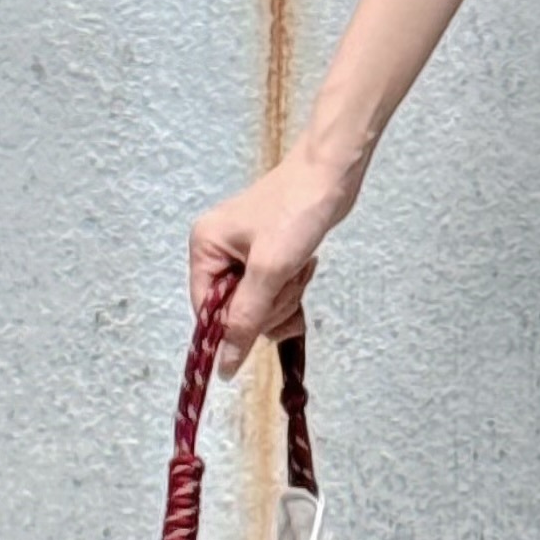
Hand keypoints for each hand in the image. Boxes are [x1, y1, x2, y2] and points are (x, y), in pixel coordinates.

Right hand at [189, 146, 359, 376]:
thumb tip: (224, 366)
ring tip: (299, 266)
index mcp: (205, 247)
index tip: (261, 327)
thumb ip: (245, 320)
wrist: (334, 173)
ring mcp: (244, 253)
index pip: (205, 310)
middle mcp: (218, 250)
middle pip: (234, 311)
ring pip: (259, 305)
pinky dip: (292, 287)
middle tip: (287, 279)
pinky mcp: (270, 254)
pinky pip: (274, 291)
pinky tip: (304, 264)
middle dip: (267, 305)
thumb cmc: (298, 210)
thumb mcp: (270, 270)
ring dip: (285, 296)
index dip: (232, 327)